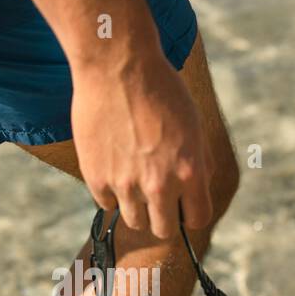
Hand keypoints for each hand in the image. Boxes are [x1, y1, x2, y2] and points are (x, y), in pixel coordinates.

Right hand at [70, 48, 213, 239]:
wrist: (116, 65)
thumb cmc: (159, 87)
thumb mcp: (192, 122)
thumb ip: (197, 159)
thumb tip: (197, 184)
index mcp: (190, 171)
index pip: (197, 219)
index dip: (191, 213)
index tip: (184, 206)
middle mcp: (159, 185)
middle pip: (164, 230)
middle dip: (164, 217)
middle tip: (157, 198)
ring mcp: (126, 185)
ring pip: (134, 221)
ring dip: (136, 206)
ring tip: (133, 178)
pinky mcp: (97, 178)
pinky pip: (107, 204)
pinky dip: (111, 192)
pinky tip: (113, 167)